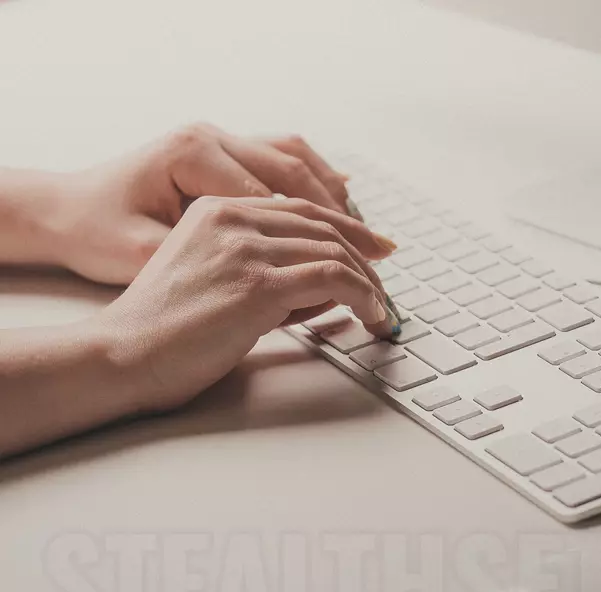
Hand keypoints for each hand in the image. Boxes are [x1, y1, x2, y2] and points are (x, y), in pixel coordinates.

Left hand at [43, 123, 363, 284]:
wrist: (64, 210)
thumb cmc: (98, 235)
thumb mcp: (153, 259)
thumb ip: (228, 271)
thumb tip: (303, 291)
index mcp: (193, 155)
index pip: (279, 200)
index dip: (324, 243)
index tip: (355, 275)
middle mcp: (210, 137)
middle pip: (298, 174)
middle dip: (346, 219)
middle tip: (382, 254)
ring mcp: (217, 138)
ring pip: (298, 158)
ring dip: (338, 198)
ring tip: (369, 237)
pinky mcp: (222, 150)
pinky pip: (284, 157)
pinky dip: (317, 180)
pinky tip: (341, 205)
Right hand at [95, 196, 401, 411]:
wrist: (123, 354)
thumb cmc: (163, 330)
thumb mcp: (214, 278)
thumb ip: (266, 270)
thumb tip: (328, 285)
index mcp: (217, 210)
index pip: (301, 210)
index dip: (346, 228)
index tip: (375, 247)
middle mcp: (232, 219)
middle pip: (323, 226)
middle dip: (365, 255)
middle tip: (386, 282)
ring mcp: (246, 249)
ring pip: (333, 251)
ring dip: (368, 282)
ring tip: (380, 309)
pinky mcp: (257, 284)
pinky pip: (332, 278)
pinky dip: (362, 295)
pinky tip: (370, 314)